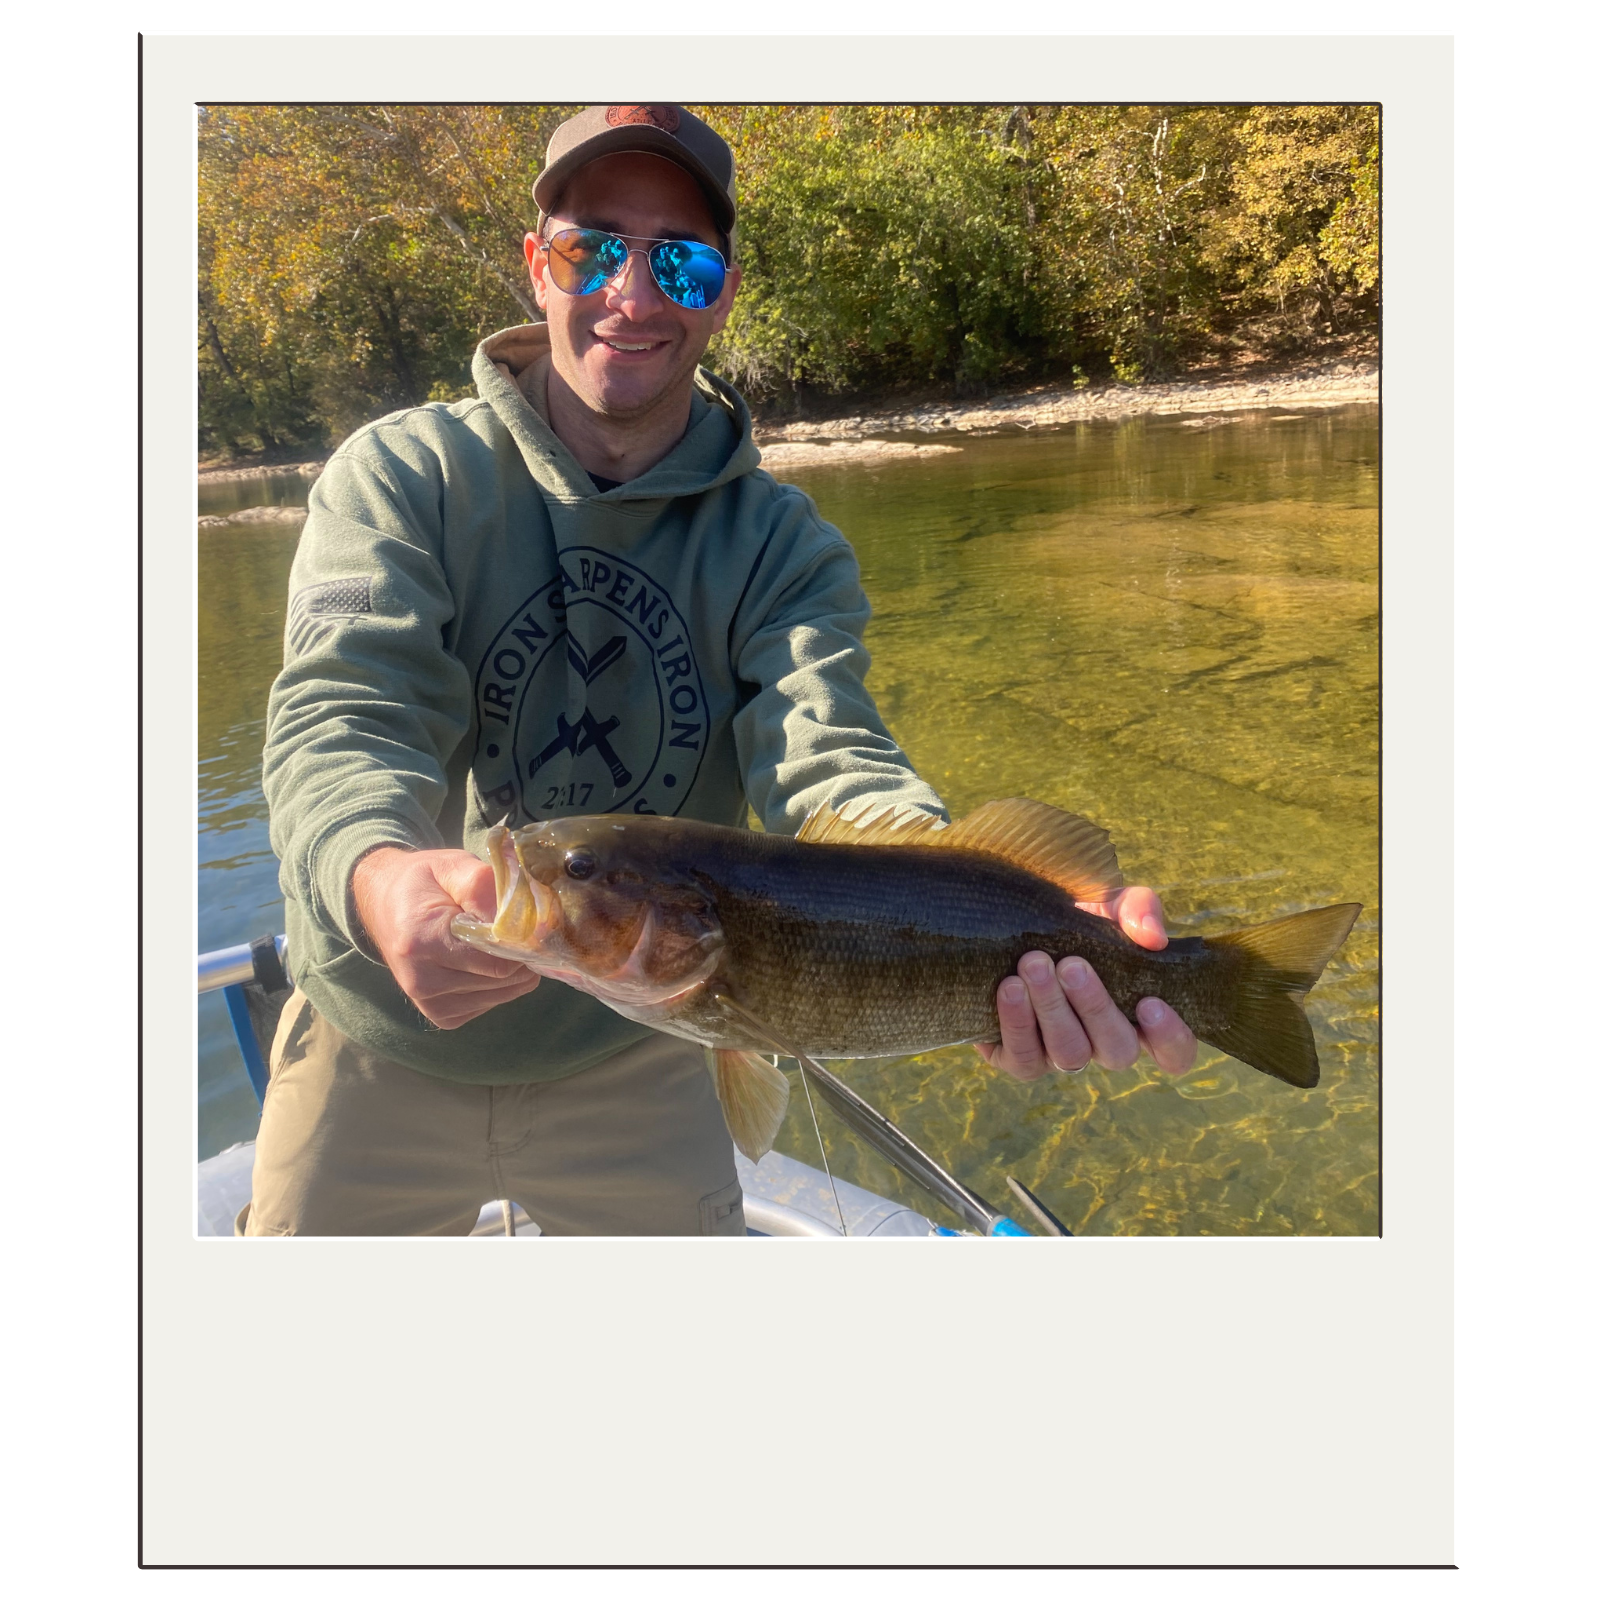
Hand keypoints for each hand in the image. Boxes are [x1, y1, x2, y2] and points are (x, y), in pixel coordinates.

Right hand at [352, 847, 541, 1028]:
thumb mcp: (454, 867)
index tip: (528, 921)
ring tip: (492, 940)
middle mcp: (421, 981)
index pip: (498, 961)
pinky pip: (492, 1002)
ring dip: (512, 968)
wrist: (384, 903)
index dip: (523, 942)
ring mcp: (430, 1004)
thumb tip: (528, 925)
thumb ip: (488, 891)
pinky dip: (498, 982)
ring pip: (504, 994)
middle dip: (520, 953)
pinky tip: (481, 959)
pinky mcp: (441, 1016)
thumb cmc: (424, 882)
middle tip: (512, 926)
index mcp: (422, 942)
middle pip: (504, 979)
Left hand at [974, 887, 1197, 1080]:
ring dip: (1052, 1009)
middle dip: (1095, 1007)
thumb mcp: (1112, 904)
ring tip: (1034, 965)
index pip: (1176, 1052)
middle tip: (1071, 965)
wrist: (1016, 922)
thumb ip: (1139, 910)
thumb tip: (1152, 938)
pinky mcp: (1020, 1058)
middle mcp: (1105, 1044)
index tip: (1150, 1003)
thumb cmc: (1078, 920)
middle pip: (1118, 1051)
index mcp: (1139, 1015)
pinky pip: (1023, 1059)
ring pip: (1070, 1055)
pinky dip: (1017, 1024)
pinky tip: (1010, 988)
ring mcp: (1063, 1055)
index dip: (1170, 1038)